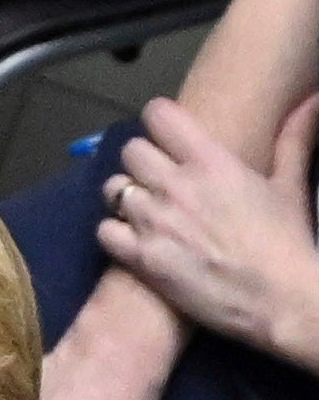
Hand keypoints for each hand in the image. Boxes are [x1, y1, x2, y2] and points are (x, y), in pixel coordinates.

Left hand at [108, 88, 318, 361]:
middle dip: (144, 161)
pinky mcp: (139, 258)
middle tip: (160, 178)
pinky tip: (136, 238)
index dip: (160, 121)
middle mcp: (175, 186)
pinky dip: (114, 232)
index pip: (159, 115)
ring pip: (113, 188)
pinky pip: (102, 230)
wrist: (280, 301)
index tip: (168, 134)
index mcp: (211, 162)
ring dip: (127, 196)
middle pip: (131, 150)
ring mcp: (153, 222)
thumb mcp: (291, 185)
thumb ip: (295, 139)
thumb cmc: (287, 241)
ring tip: (148, 210)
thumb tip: (313, 98)